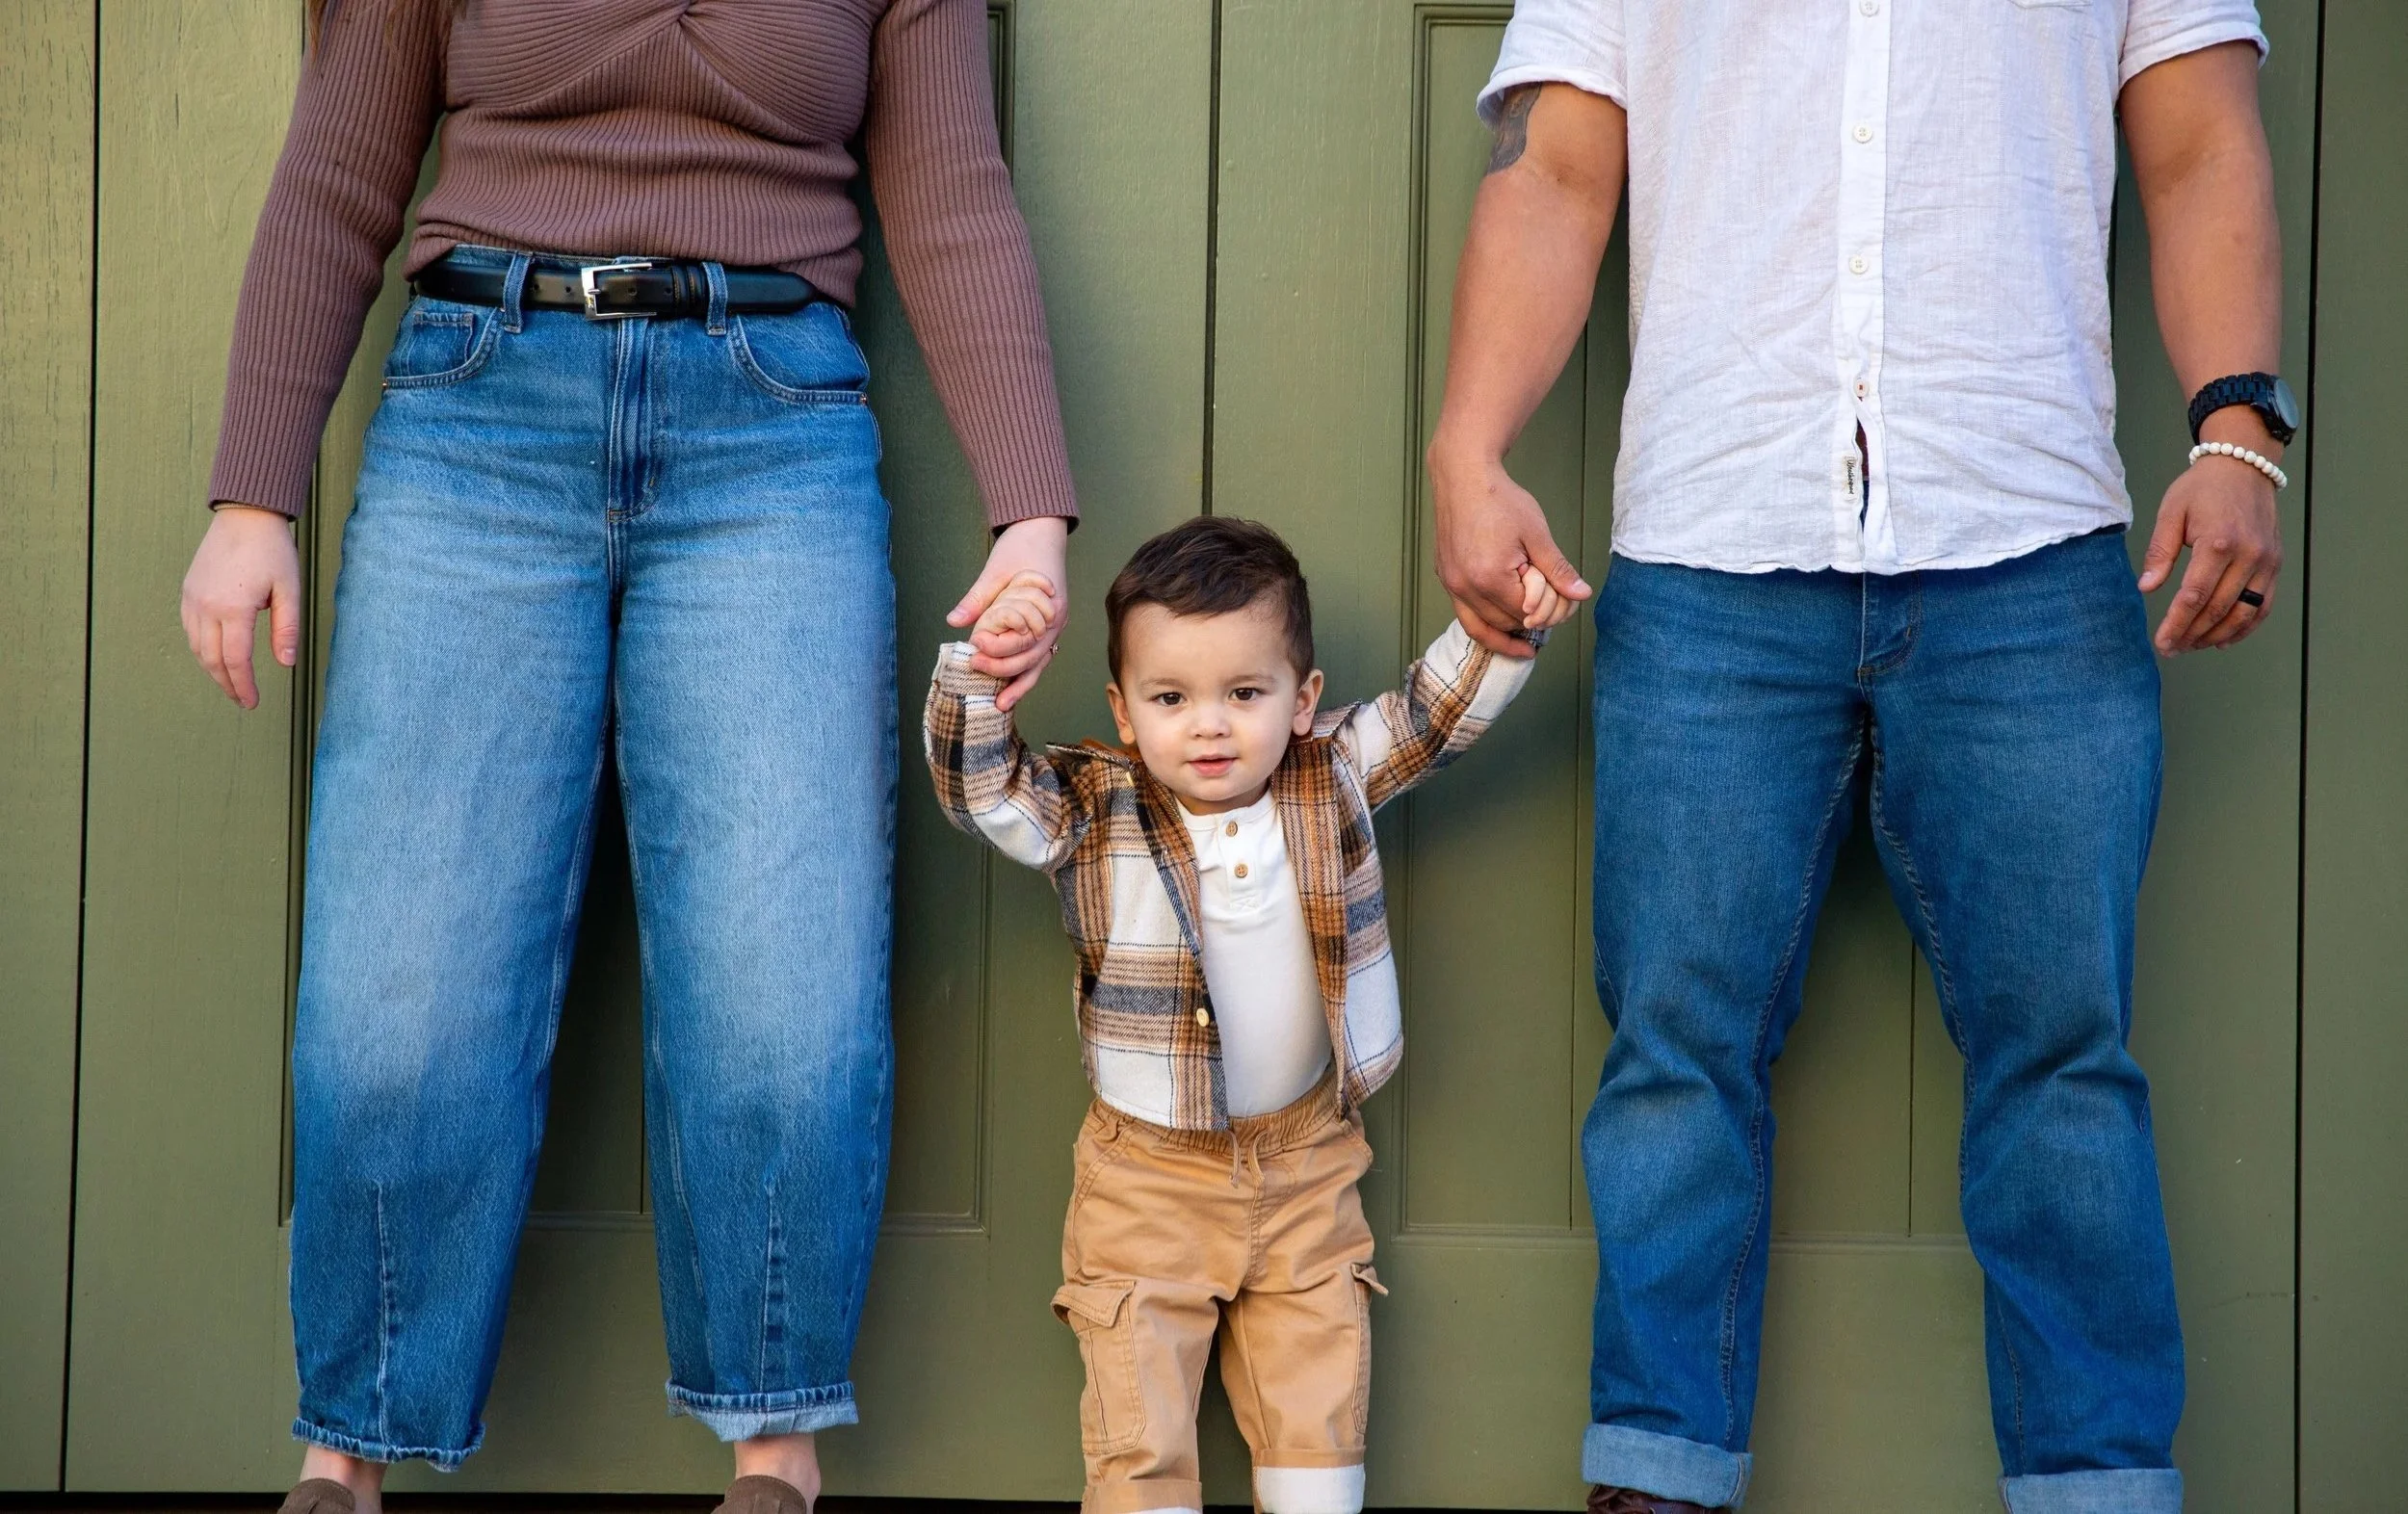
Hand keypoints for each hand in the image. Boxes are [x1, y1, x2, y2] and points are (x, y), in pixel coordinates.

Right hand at [181, 504, 302, 708]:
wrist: (245, 517)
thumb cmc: (272, 551)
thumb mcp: (289, 590)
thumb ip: (286, 629)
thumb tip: (285, 663)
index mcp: (233, 608)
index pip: (236, 660)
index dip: (244, 685)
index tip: (253, 702)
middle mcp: (206, 606)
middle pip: (212, 659)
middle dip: (227, 684)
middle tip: (243, 700)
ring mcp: (192, 599)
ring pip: (197, 647)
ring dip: (213, 669)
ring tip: (232, 683)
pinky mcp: (188, 592)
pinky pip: (190, 630)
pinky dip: (202, 649)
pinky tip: (216, 656)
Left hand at [948, 515, 1068, 710]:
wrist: (1042, 529)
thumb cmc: (1021, 547)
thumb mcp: (995, 570)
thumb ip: (976, 598)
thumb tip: (953, 621)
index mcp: (1047, 608)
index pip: (1024, 640)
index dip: (999, 648)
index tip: (973, 647)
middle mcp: (1055, 622)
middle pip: (1033, 658)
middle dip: (1005, 670)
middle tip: (976, 670)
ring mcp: (1054, 626)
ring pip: (1039, 663)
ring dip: (1020, 684)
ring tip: (1001, 705)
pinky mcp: (1048, 628)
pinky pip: (1038, 656)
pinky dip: (1025, 673)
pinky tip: (1011, 688)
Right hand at [1430, 451, 1589, 655]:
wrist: (1463, 477)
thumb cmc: (1499, 499)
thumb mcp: (1537, 534)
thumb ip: (1558, 570)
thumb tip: (1580, 594)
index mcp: (1490, 577)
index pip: (1527, 613)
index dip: (1549, 612)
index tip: (1564, 605)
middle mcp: (1465, 587)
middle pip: (1505, 623)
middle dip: (1530, 622)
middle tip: (1550, 613)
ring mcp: (1451, 584)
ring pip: (1481, 627)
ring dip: (1506, 631)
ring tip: (1527, 636)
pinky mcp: (1446, 578)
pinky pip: (1464, 615)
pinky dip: (1484, 625)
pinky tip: (1502, 628)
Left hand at [2137, 451, 2282, 653]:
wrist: (2244, 466)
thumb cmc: (2202, 488)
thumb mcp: (2170, 513)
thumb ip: (2159, 552)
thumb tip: (2146, 588)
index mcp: (2217, 542)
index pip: (2194, 596)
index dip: (2176, 624)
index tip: (2161, 643)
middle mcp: (2248, 555)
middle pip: (2218, 609)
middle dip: (2192, 635)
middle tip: (2171, 650)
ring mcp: (2266, 561)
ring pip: (2243, 613)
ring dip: (2217, 636)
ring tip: (2192, 646)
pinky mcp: (2275, 564)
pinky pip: (2263, 605)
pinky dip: (2245, 627)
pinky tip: (2222, 640)